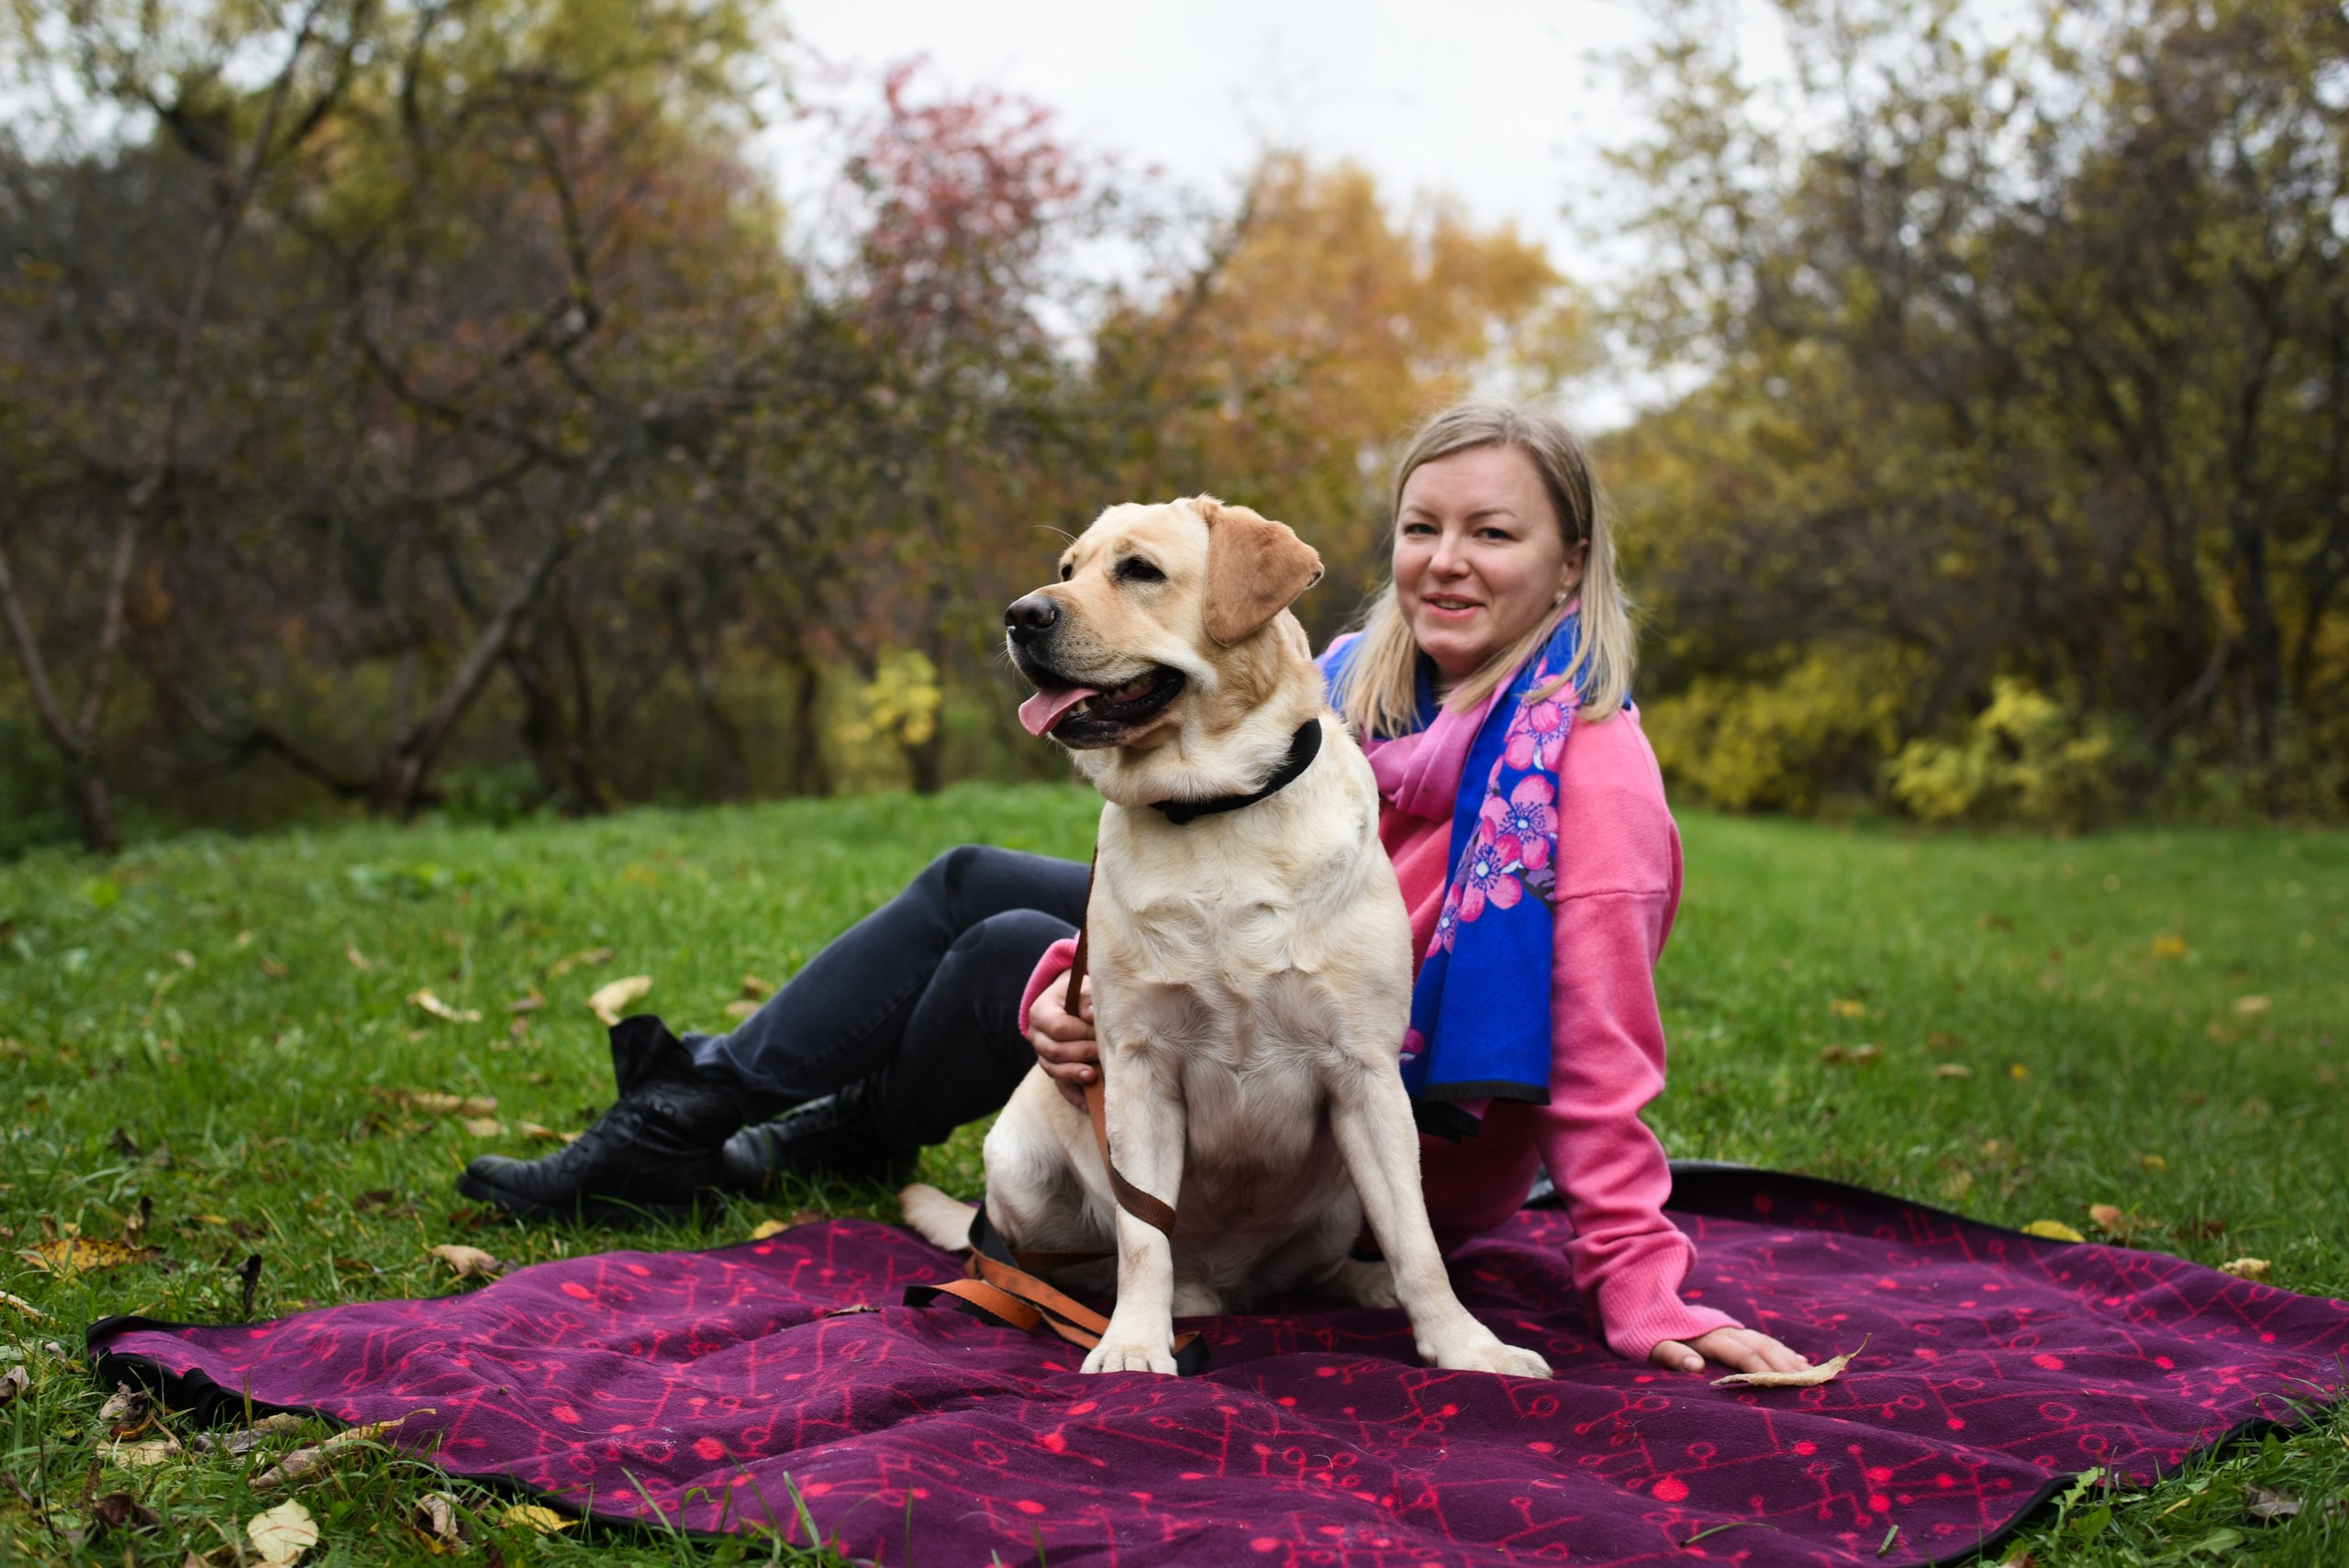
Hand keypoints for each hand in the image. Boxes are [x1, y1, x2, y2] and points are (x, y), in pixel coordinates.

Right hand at [1028, 971, 1097, 1109]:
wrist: (1071, 1003)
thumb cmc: (1081, 994)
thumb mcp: (1083, 988)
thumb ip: (1087, 999)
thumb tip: (1092, 1015)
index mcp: (1040, 1012)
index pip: (1058, 1027)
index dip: (1081, 1033)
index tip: (1100, 1033)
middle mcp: (1037, 1036)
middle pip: (1054, 1052)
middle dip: (1080, 1054)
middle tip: (1103, 1054)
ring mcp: (1043, 1055)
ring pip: (1054, 1070)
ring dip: (1074, 1075)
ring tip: (1094, 1077)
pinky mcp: (1054, 1070)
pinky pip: (1060, 1086)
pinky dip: (1075, 1096)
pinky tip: (1090, 1104)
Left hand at [1650, 1327, 1810, 1376]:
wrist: (1643, 1300)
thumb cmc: (1645, 1331)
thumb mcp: (1651, 1344)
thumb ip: (1672, 1355)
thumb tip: (1697, 1366)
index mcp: (1708, 1336)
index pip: (1744, 1355)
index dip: (1766, 1370)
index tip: (1788, 1385)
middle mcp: (1723, 1330)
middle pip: (1761, 1347)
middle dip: (1786, 1365)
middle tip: (1810, 1383)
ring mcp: (1728, 1328)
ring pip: (1765, 1341)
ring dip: (1788, 1357)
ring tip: (1810, 1374)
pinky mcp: (1728, 1330)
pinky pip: (1759, 1339)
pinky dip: (1781, 1350)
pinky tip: (1797, 1360)